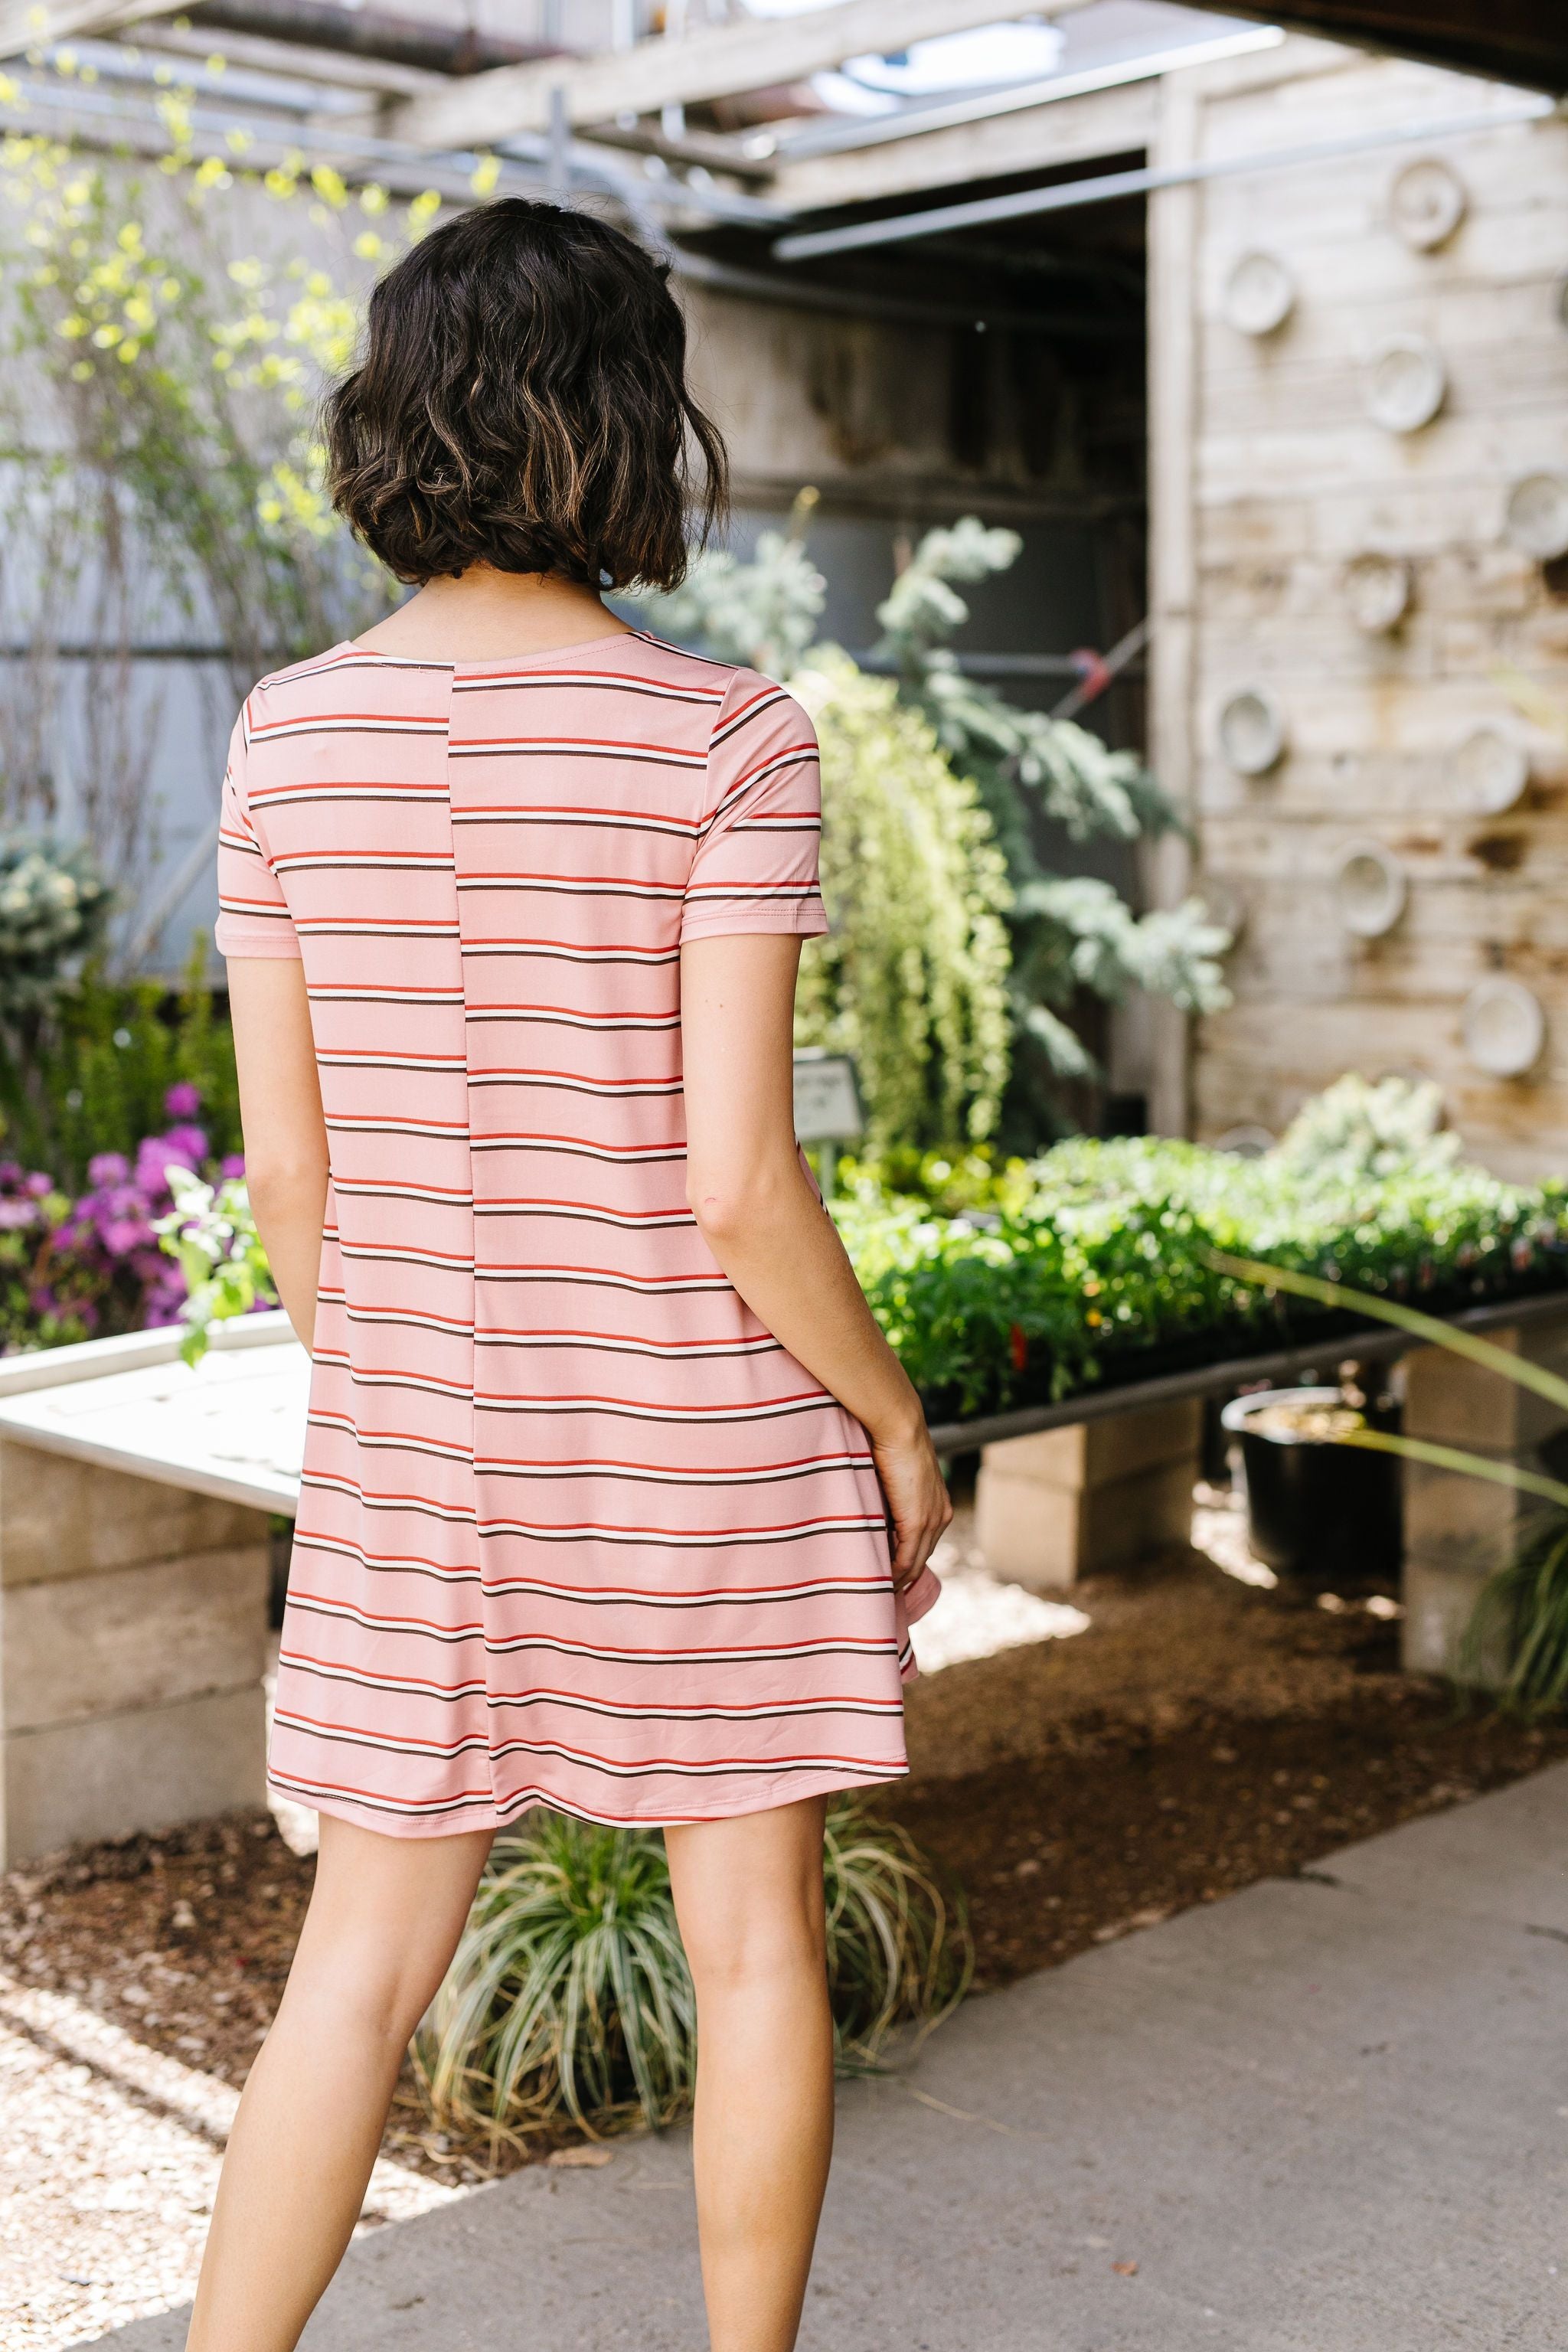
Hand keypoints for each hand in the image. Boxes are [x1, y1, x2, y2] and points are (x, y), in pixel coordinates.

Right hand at [869, 1423, 952, 1594]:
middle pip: (922, 1559)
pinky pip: (906, 1558)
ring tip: (876, 1589)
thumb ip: (892, 1499)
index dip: (908, 1562)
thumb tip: (874, 1514)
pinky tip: (879, 1580)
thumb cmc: (893, 1445)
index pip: (924, 1545)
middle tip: (880, 1589)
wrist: (900, 1428)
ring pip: (915, 1563)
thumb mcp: (896, 1478)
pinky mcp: (917, 1521)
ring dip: (897, 1579)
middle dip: (903, 1576)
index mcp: (939, 1506)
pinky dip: (893, 1573)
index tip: (888, 1574)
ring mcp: (931, 1520)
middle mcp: (941, 1516)